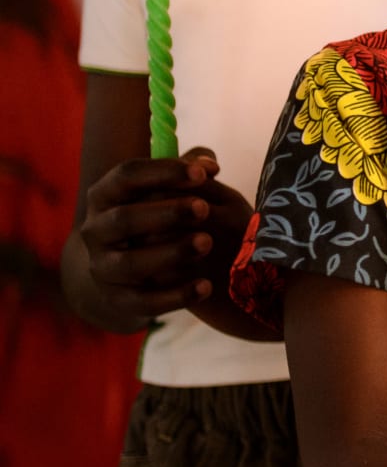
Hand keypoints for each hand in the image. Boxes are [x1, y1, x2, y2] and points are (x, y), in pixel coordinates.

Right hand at [75, 149, 248, 330]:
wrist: (126, 269)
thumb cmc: (156, 214)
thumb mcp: (167, 189)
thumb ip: (190, 171)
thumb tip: (210, 165)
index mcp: (105, 195)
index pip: (126, 176)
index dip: (163, 172)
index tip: (202, 174)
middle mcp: (96, 230)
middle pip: (124, 219)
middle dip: (165, 213)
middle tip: (204, 208)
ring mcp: (103, 267)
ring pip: (130, 263)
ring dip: (169, 253)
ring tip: (206, 243)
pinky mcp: (118, 299)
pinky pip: (143, 301)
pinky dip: (174, 296)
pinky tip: (205, 286)